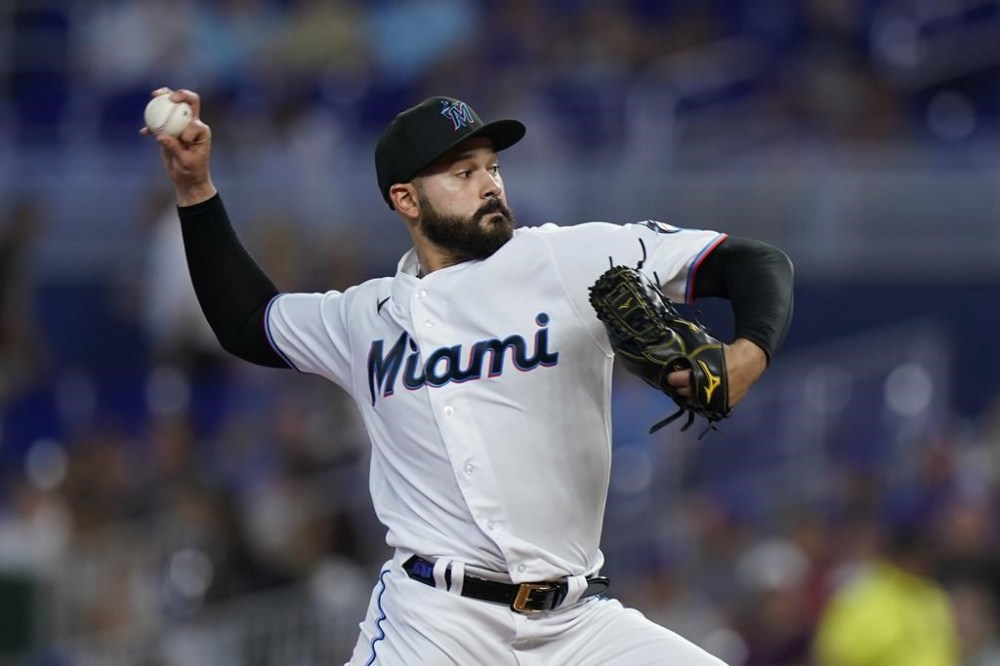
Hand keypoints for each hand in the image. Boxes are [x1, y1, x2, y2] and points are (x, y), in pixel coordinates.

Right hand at [141, 87, 216, 205]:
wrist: (187, 180)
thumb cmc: (192, 172)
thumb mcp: (186, 162)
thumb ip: (175, 148)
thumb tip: (160, 136)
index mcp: (201, 131)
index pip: (194, 121)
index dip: (187, 128)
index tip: (183, 141)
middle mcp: (192, 125)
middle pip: (188, 104)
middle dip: (181, 95)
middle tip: (169, 96)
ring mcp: (180, 126)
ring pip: (173, 109)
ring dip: (163, 99)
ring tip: (154, 95)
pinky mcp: (169, 132)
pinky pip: (159, 124)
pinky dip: (151, 125)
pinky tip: (144, 132)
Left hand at [666, 338, 766, 407]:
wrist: (748, 363)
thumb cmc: (726, 355)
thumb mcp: (705, 355)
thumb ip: (692, 363)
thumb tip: (678, 367)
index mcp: (698, 375)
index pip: (676, 380)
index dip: (672, 378)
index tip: (671, 376)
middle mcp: (704, 390)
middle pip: (683, 392)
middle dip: (679, 387)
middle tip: (679, 383)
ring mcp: (713, 400)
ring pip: (692, 402)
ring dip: (688, 397)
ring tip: (689, 390)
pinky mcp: (721, 406)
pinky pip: (705, 408)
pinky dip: (700, 403)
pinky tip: (699, 397)